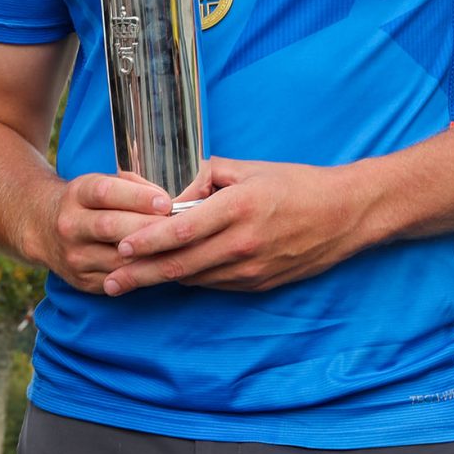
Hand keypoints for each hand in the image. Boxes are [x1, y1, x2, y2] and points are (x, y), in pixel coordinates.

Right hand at [41, 171, 173, 292]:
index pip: (105, 193)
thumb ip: (134, 187)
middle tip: (179, 229)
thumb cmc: (88, 202)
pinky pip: (119, 280)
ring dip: (150, 256)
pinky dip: (142, 274)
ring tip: (176, 249)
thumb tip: (166, 203)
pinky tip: (160, 266)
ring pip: (118, 260)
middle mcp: (70, 225)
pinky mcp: (82, 281)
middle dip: (148, 229)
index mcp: (77, 194)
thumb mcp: (103, 182)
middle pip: (110, 227)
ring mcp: (74, 256)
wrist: (44, 228)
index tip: (166, 203)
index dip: (137, 198)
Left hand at [103, 157, 372, 296]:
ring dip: (161, 281)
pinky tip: (169, 277)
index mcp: (237, 209)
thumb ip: (203, 177)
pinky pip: (214, 284)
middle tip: (110, 282)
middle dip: (140, 275)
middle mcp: (242, 244)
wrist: (344, 214)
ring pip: (194, 278)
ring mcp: (251, 269)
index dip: (146, 242)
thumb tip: (170, 193)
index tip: (120, 246)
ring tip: (128, 282)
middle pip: (180, 265)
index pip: (180, 231)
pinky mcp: (259, 284)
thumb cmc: (294, 184)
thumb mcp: (246, 169)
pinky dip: (190, 279)